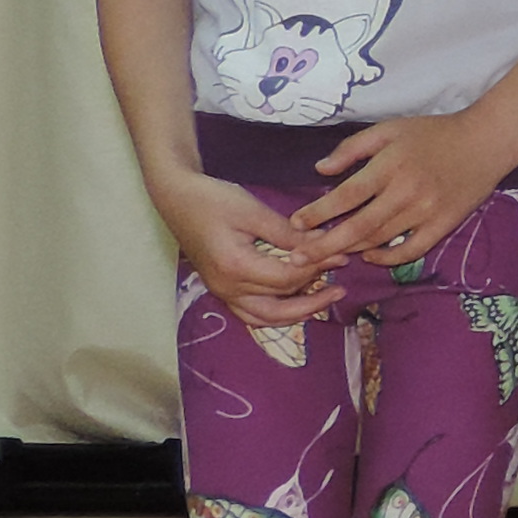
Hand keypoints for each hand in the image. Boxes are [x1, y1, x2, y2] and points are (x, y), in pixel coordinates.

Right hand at [153, 166, 335, 332]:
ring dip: (295, 313)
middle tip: (341, 290)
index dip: (317, 269)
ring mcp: (221, 292)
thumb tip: (324, 243)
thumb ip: (288, 233)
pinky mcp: (221, 289)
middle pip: (278, 307)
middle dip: (313, 302)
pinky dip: (276, 313)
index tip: (342, 255)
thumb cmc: (213, 199)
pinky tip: (296, 300)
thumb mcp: (254, 211)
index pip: (287, 279)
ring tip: (323, 299)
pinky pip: (251, 313)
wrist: (176, 198)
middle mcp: (226, 287)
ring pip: (264, 318)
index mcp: (234, 266)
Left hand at [293, 109, 517, 272]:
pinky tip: (370, 256)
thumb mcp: (389, 129)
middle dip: (324, 244)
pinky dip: (387, 258)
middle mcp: (407, 192)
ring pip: (380, 240)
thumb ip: (353, 148)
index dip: (319, 212)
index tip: (296, 223)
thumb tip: (320, 170)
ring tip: (328, 254)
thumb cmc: (433, 133)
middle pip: (358, 226)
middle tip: (298, 258)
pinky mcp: (444, 225)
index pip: (347, 195)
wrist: (486, 142)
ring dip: (351, 249)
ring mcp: (427, 211)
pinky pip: (411, 250)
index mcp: (391, 166)